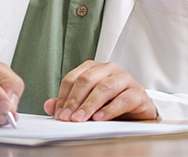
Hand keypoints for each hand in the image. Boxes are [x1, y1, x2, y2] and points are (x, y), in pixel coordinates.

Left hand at [43, 60, 157, 121]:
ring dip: (90, 105)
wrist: (138, 112)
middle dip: (75, 100)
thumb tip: (49, 105)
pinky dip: (109, 109)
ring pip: (104, 87)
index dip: (64, 96)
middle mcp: (108, 69)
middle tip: (68, 117)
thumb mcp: (87, 104)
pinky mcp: (137, 92)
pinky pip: (123, 99)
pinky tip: (100, 118)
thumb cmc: (111, 104)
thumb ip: (69, 103)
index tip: (59, 113)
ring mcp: (124, 78)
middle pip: (87, 80)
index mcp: (93, 68)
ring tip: (81, 118)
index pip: (73, 78)